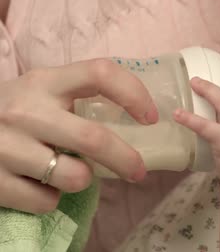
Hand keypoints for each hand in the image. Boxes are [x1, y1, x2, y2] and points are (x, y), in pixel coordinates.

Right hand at [0, 59, 157, 212]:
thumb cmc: (18, 112)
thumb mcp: (44, 91)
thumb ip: (81, 95)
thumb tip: (141, 120)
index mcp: (45, 81)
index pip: (100, 73)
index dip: (133, 93)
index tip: (150, 117)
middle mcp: (26, 110)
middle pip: (93, 139)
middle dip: (126, 159)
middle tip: (139, 171)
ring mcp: (6, 146)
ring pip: (74, 176)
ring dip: (83, 179)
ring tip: (69, 171)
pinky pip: (46, 201)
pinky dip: (52, 198)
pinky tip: (40, 184)